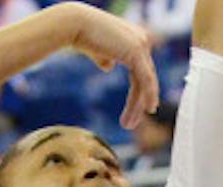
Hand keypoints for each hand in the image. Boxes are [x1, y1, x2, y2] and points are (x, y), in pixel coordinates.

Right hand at [58, 2, 157, 128]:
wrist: (76, 25)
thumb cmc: (82, 35)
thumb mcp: (98, 50)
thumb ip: (107, 58)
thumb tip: (110, 67)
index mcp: (135, 38)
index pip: (142, 70)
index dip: (142, 91)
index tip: (140, 109)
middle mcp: (142, 39)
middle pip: (146, 77)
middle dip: (139, 103)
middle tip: (131, 123)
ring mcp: (141, 44)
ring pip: (145, 81)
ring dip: (138, 106)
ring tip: (128, 124)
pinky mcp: (136, 51)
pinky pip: (145, 79)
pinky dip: (147, 96)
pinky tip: (146, 110)